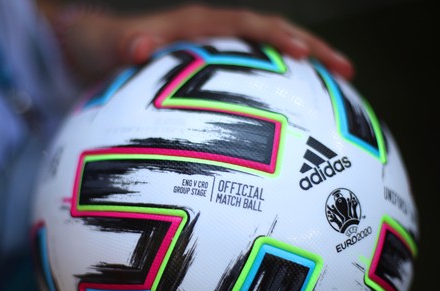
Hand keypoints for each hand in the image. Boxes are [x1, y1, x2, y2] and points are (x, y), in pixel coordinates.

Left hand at [42, 3, 353, 83]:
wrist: (92, 47)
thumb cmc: (101, 46)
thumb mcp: (107, 45)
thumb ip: (125, 45)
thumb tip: (140, 47)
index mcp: (196, 24)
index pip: (248, 26)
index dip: (280, 37)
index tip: (310, 54)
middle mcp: (211, 33)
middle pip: (272, 35)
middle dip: (311, 49)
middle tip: (347, 72)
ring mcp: (213, 52)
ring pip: (266, 56)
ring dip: (300, 68)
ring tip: (336, 93)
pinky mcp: (209, 70)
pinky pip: (249, 76)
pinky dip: (274, 87)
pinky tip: (289, 117)